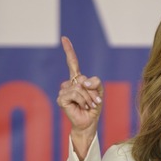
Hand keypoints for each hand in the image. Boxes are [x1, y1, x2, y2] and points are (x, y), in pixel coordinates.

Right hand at [57, 36, 103, 158]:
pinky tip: (82, 107)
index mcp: (77, 80)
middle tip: (95, 101)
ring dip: (88, 97)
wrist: (89, 123)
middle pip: (83, 79)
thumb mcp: (99, 92)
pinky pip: (75, 93)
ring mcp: (63, 91)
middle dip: (92, 91)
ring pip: (79, 87)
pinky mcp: (61, 99)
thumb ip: (95, 83)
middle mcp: (68, 84)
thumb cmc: (93, 107)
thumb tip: (83, 82)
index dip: (69, 51)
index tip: (64, 38)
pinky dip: (82, 100)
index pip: (72, 63)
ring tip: (88, 105)